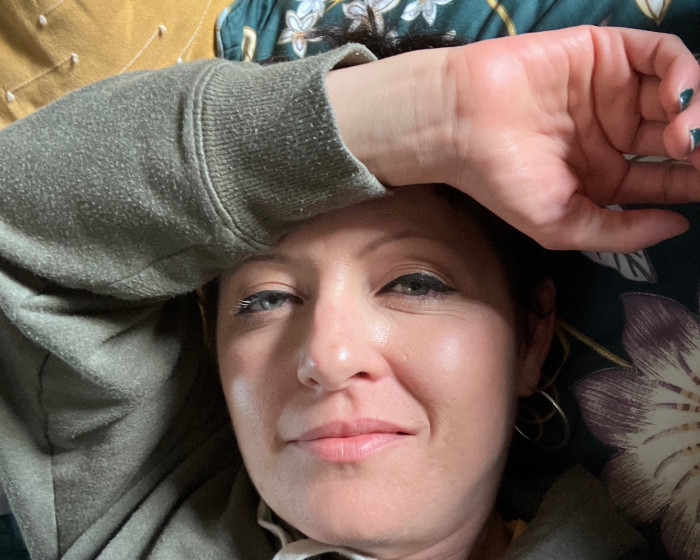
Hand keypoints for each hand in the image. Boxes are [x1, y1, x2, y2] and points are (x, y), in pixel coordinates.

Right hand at [328, 26, 699, 251]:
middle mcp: (613, 132)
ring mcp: (613, 89)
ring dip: (695, 114)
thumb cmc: (502, 180)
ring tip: (682, 137)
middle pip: (678, 135)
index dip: (692, 183)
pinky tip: (676, 100)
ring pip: (678, 94)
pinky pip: (661, 54)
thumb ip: (621, 232)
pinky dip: (683, 73)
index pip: (664, 179)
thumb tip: (680, 225)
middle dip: (699, 148)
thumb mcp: (562, 225)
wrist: (459, 125)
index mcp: (604, 175)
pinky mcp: (606, 51)